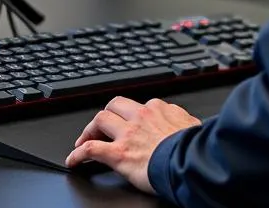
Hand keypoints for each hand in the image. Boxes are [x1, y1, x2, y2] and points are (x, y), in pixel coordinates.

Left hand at [65, 96, 200, 192]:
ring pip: (100, 120)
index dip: (130, 116)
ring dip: (90, 130)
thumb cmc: (195, 148)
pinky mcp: (119, 153)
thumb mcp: (193, 126)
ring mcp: (127, 134)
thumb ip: (184, 121)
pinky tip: (73, 160)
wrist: (192, 162)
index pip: (138, 106)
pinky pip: (91, 149)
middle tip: (100, 128)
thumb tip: (188, 123)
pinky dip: (78, 154)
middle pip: (114, 105)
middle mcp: (140, 116)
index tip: (128, 124)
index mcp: (158, 109)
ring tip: (84, 140)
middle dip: (106, 115)